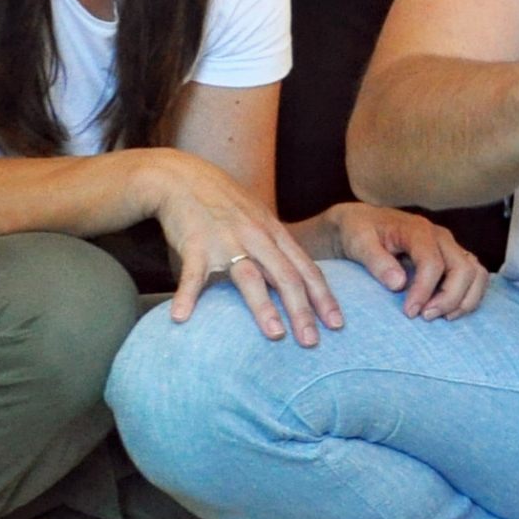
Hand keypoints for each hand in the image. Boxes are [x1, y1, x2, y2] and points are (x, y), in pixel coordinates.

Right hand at [141, 153, 347, 346]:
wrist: (182, 177)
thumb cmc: (225, 203)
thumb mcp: (260, 219)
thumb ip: (279, 248)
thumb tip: (300, 279)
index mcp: (274, 234)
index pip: (306, 269)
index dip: (323, 297)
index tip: (336, 324)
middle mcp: (256, 237)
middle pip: (286, 277)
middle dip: (302, 310)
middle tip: (312, 342)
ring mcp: (226, 240)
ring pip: (250, 277)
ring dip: (263, 307)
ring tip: (275, 334)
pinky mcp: (194, 244)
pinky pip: (192, 274)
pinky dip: (187, 295)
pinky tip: (182, 318)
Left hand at [307, 202, 491, 320]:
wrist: (362, 223)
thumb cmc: (358, 231)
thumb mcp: (357, 242)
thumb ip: (376, 260)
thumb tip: (398, 284)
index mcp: (418, 230)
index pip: (433, 263)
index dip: (424, 291)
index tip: (409, 312)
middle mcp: (441, 237)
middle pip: (464, 269)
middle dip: (449, 298)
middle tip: (425, 317)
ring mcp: (450, 247)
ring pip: (476, 273)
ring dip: (464, 299)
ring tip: (442, 317)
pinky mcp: (453, 259)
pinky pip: (475, 278)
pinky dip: (468, 297)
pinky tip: (448, 311)